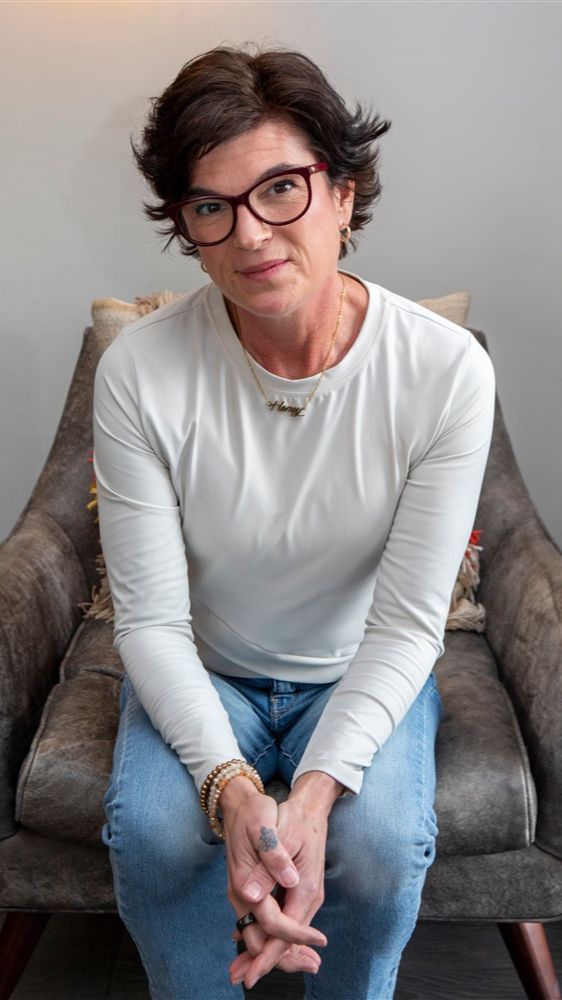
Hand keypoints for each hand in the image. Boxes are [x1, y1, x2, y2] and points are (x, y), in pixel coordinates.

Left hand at [228, 794, 329, 989]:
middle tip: (237, 977)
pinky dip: (266, 931)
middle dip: (263, 960)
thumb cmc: (295, 818)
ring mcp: (303, 895)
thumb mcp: (280, 835)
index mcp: (305, 889)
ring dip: (262, 948)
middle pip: (286, 940)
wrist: (310, 806)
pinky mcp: (297, 890)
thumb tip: (251, 896)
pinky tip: (246, 936)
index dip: (266, 956)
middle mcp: (307, 897)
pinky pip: (282, 917)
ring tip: (239, 966)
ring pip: (283, 931)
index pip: (286, 933)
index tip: (250, 975)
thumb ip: (268, 866)